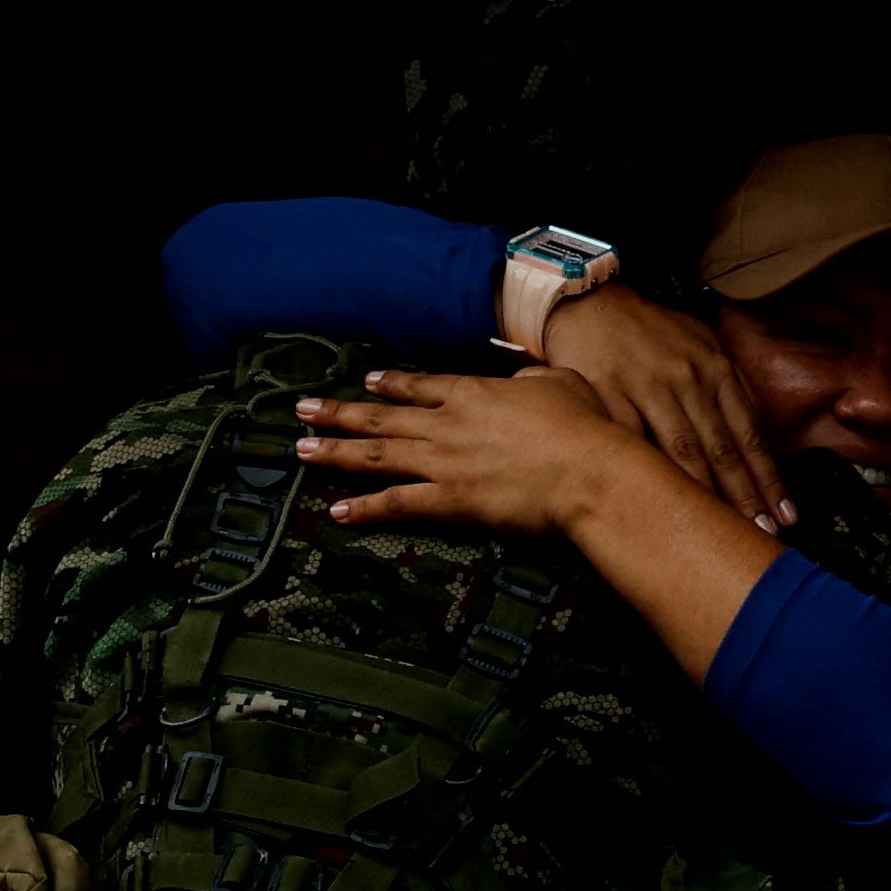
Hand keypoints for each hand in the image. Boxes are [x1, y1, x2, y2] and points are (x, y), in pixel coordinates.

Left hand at [300, 367, 677, 541]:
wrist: (589, 472)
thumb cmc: (585, 428)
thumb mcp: (562, 384)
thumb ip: (535, 379)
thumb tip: (526, 379)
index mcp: (473, 392)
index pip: (420, 386)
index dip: (390, 384)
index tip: (367, 381)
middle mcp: (447, 424)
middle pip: (381, 418)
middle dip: (339, 413)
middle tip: (303, 409)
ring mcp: (443, 462)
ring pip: (376, 456)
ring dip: (336, 452)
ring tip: (301, 450)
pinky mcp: (450, 500)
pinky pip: (397, 504)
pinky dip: (365, 507)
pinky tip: (338, 511)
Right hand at [540, 293, 790, 532]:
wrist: (588, 302)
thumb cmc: (649, 331)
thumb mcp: (701, 343)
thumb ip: (730, 387)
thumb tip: (759, 435)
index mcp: (714, 366)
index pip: (749, 432)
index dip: (768, 478)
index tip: (785, 515)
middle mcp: (685, 377)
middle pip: (721, 448)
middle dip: (745, 497)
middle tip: (762, 535)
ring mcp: (644, 386)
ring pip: (680, 451)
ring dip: (704, 497)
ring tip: (719, 532)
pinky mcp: (605, 395)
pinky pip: (631, 443)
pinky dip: (647, 477)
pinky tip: (659, 504)